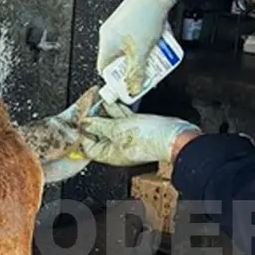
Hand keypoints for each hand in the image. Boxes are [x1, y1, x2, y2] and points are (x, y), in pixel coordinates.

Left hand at [80, 101, 199, 166]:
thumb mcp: (117, 129)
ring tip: (100, 100)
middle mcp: (118, 148)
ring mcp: (128, 138)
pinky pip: (124, 120)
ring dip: (105, 113)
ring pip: (112, 125)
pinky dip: (118, 111)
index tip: (80, 119)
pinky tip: (115, 102)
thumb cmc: (148, 138)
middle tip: (88, 106)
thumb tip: (85, 123)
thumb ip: (99, 125)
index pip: (89, 147)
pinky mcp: (138, 129)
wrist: (174, 136)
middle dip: (94, 120)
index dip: (83, 133)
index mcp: (110, 154)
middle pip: (100, 134)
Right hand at [96, 0, 176, 97]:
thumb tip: (133, 89)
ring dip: (141, 56)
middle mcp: (109, 33)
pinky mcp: (130, 19)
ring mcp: (119, 25)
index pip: (104, 69)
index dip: (115, 79)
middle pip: (118, 60)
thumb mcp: (142, 52)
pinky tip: (156, 43)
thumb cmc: (146, 17)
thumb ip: (137, 73)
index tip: (127, 85)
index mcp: (106, 42)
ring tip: (153, 56)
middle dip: (133, 68)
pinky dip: (144, 44)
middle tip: (144, 72)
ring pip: (129, 49)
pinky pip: (135, 38)